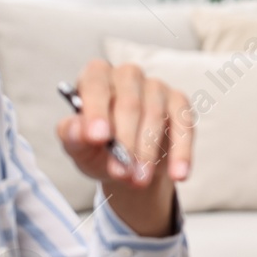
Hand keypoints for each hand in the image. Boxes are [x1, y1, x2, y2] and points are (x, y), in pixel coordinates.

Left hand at [56, 59, 190, 236]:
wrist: (127, 164)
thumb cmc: (98, 149)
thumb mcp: (79, 148)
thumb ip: (72, 137)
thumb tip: (76, 127)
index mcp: (95, 77)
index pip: (95, 85)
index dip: (96, 111)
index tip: (97, 138)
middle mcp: (127, 75)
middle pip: (129, 103)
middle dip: (126, 142)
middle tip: (121, 173)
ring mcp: (156, 87)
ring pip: (156, 115)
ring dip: (148, 152)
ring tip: (139, 180)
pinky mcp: (179, 103)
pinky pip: (184, 125)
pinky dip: (181, 152)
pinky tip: (178, 174)